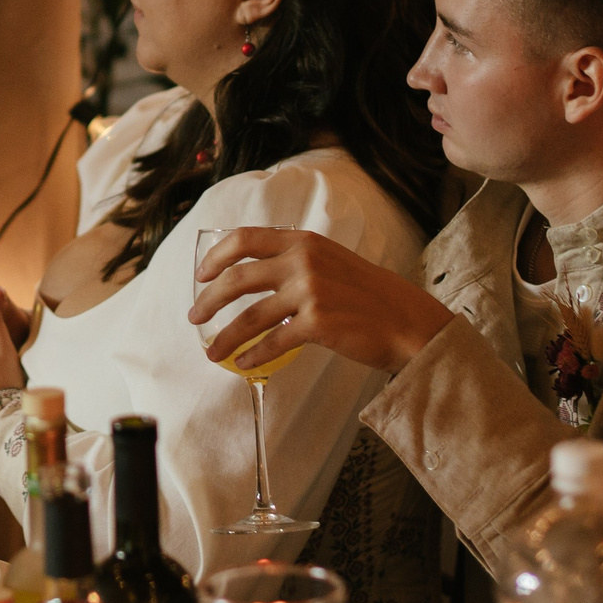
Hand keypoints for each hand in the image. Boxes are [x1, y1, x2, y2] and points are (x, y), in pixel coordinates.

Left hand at [188, 227, 451, 375]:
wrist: (409, 320)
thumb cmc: (370, 296)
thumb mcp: (332, 261)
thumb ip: (297, 261)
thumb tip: (256, 274)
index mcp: (304, 241)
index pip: (245, 238)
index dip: (216, 256)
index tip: (201, 274)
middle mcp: (304, 261)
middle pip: (238, 277)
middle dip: (209, 299)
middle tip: (194, 316)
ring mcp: (310, 291)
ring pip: (249, 315)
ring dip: (224, 336)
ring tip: (211, 351)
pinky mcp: (318, 323)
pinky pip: (272, 341)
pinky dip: (252, 354)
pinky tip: (242, 363)